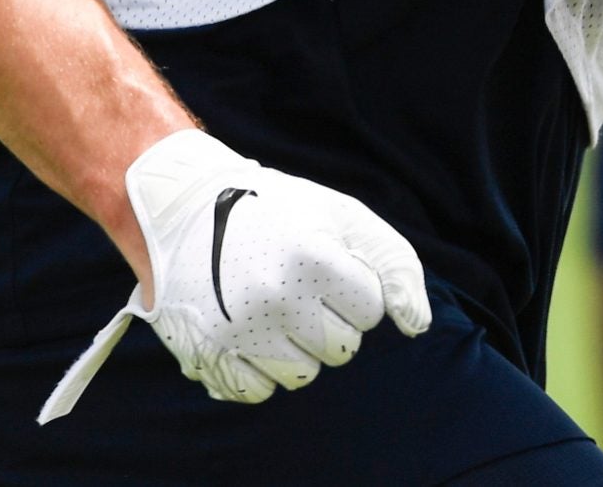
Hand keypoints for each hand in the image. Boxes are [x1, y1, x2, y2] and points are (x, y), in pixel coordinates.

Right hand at [39, 130, 432, 419]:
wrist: (186, 209)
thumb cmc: (280, 212)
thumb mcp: (344, 216)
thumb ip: (395, 264)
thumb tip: (417, 326)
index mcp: (312, 257)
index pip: (371, 310)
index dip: (357, 289)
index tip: (330, 268)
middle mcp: (273, 297)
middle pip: (341, 348)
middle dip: (332, 321)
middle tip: (302, 288)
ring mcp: (235, 329)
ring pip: (303, 376)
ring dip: (299, 349)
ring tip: (277, 309)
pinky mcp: (205, 353)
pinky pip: (257, 392)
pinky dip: (261, 370)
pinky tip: (251, 333)